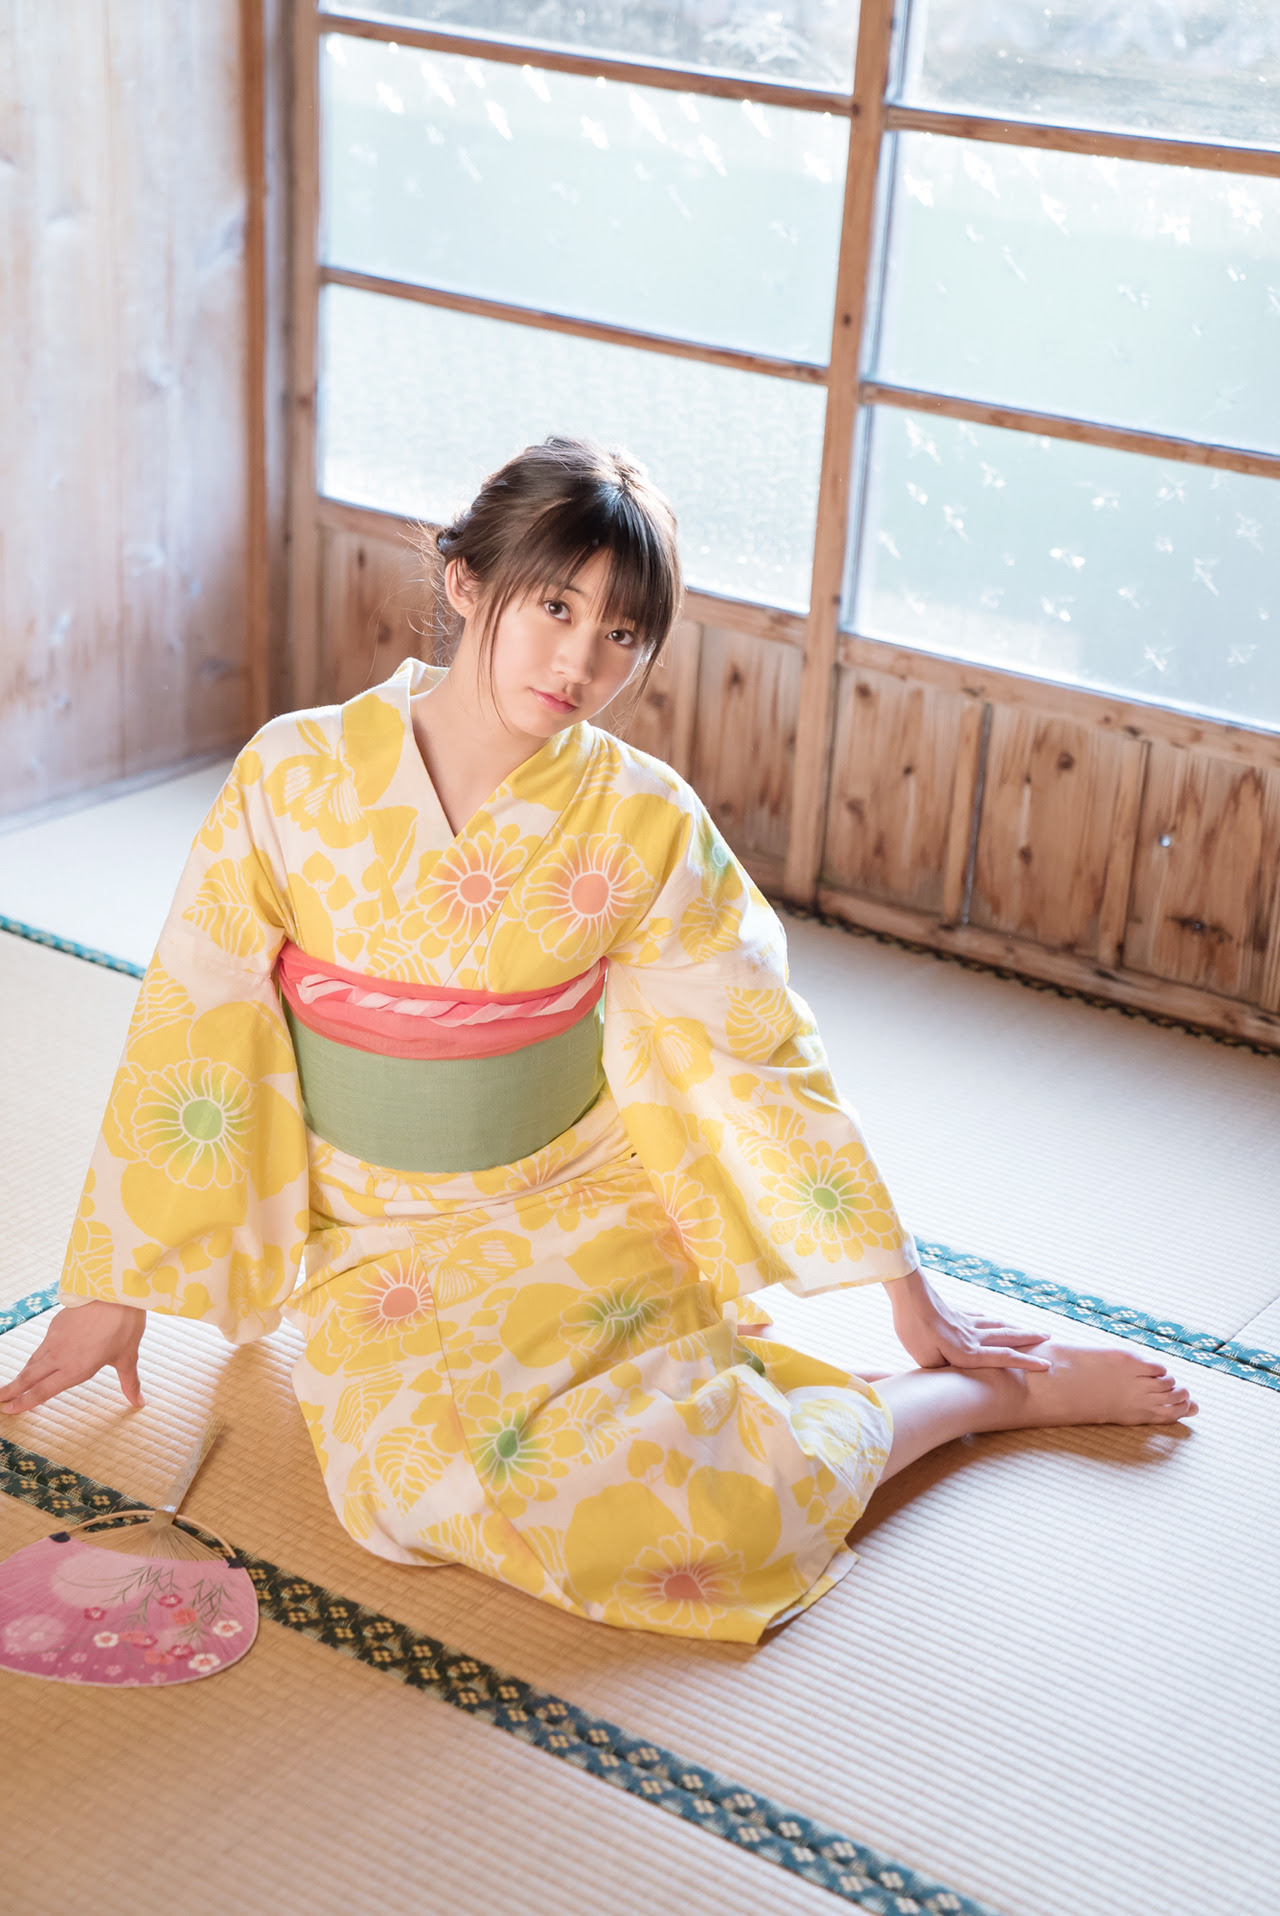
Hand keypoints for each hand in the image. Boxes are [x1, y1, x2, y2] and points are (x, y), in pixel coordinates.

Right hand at [0, 1301, 145, 1414]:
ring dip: (21, 1375)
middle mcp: (60, 1356)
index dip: (25, 1402)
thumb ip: (130, 1383)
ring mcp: (56, 1339)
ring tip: (11, 1385)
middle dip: (12, 1390)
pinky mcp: (56, 1324)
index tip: (9, 1410)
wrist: (115, 1290)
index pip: (44, 1391)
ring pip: (33, 1361)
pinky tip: (35, 1360)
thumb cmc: (124, 1324)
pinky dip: (34, 1358)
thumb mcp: (128, 1357)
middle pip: (30, 1377)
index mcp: (76, 1369)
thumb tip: (140, 1403)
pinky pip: (41, 1346)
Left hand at [887, 1268, 1050, 1371]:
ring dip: (1014, 1327)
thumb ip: (943, 1370)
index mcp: (968, 1352)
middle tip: (1049, 1336)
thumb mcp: (925, 1359)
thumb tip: (950, 1371)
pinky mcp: (954, 1312)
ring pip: (996, 1324)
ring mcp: (965, 1321)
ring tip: (1027, 1330)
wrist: (908, 1294)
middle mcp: (972, 1336)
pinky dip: (990, 1319)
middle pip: (1007, 1336)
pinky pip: (978, 1317)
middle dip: (1029, 1338)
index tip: (1047, 1365)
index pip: (1003, 1359)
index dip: (1026, 1363)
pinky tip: (991, 1318)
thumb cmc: (913, 1330)